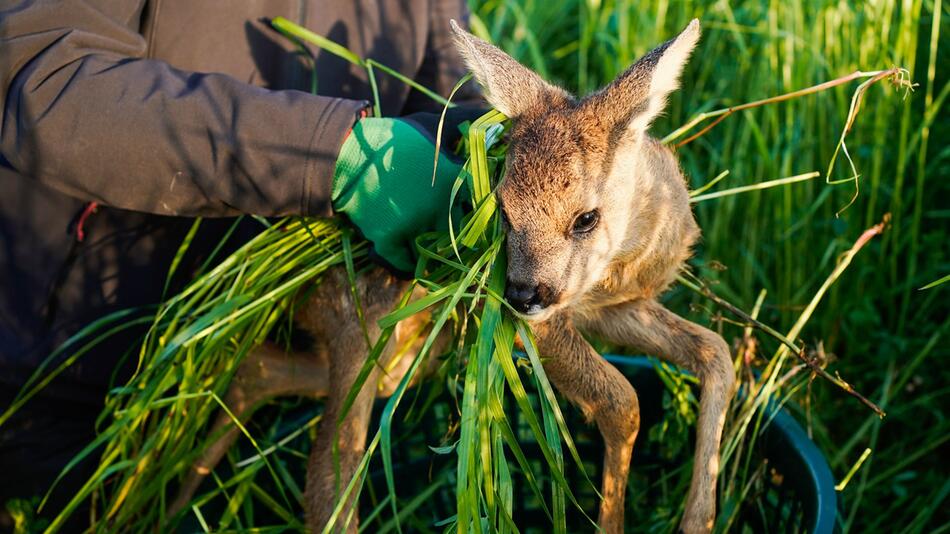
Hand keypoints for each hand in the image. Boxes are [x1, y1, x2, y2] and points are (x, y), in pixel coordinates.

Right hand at [331, 107, 484, 273]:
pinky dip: (407, 267)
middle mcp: (438, 207)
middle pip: (463, 236)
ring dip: (436, 254)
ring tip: (436, 251)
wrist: (347, 154)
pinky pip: (405, 266)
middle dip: (463, 239)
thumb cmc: (392, 138)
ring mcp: (413, 226)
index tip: (480, 217)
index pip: (484, 206)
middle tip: (461, 239)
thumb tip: (492, 113)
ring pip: (435, 253)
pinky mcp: (388, 240)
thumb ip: (463, 121)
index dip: (484, 214)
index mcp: (454, 180)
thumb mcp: (430, 124)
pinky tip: (410, 262)